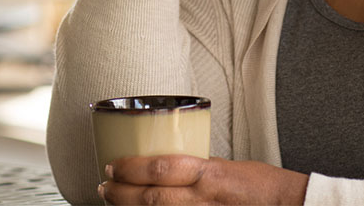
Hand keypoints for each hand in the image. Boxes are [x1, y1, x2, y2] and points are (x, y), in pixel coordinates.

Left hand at [98, 155, 308, 204]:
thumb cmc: (259, 184)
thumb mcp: (226, 165)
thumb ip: (199, 166)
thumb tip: (173, 162)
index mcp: (208, 174)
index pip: (162, 168)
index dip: (132, 168)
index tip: (114, 164)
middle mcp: (202, 199)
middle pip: (151, 198)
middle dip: (121, 193)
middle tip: (104, 185)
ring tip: (112, 200)